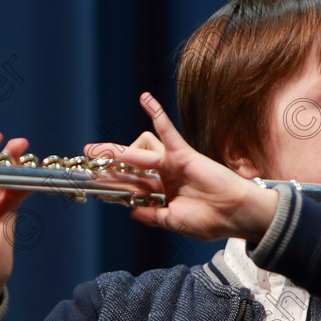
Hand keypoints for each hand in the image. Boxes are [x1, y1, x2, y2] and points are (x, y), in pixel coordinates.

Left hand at [85, 93, 277, 241]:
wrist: (235, 215)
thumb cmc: (210, 222)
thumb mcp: (174, 222)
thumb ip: (152, 217)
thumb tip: (131, 212)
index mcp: (162, 193)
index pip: (132, 185)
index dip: (112, 183)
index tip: (93, 182)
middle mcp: (164, 176)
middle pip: (130, 165)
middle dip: (107, 162)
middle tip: (86, 156)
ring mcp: (172, 163)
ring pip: (140, 152)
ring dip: (118, 151)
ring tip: (97, 151)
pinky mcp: (183, 153)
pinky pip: (167, 130)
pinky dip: (156, 113)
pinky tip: (145, 98)